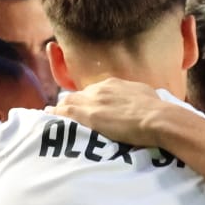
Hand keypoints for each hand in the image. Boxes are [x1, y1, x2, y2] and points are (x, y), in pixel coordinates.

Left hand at [53, 78, 168, 148]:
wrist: (157, 118)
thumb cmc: (158, 111)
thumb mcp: (146, 96)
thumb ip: (136, 96)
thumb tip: (140, 99)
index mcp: (113, 84)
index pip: (93, 91)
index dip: (87, 100)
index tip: (84, 106)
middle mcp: (100, 89)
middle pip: (78, 96)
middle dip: (70, 104)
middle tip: (61, 112)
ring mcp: (93, 101)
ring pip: (68, 102)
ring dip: (59, 109)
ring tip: (49, 115)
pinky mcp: (89, 115)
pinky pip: (64, 113)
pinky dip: (55, 115)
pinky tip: (46, 120)